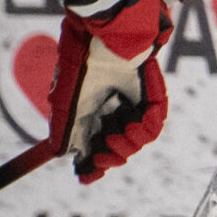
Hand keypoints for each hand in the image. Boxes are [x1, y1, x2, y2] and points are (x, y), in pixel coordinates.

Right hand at [44, 0, 171, 182]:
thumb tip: (62, 154)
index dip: (92, 164)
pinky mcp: (154, 99)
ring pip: (135, 142)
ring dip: (125, 147)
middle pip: (116, 150)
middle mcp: (114, 110)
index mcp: (93, 111)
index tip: (86, 176)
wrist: (107, 39)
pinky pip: (153, 127)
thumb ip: (65, 129)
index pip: (95, 146)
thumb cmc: (83, 63)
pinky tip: (132, 125)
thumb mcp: (67, 100)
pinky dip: (143, 131)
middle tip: (102, 158)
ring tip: (116, 135)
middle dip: (108, 159)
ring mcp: (135, 105)